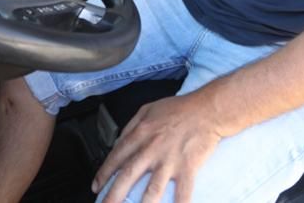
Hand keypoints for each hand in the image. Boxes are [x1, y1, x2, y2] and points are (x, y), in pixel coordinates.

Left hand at [93, 93, 222, 202]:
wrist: (207, 110)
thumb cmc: (179, 109)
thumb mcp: (148, 108)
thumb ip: (131, 125)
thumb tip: (119, 141)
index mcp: (141, 133)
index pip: (117, 156)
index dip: (104, 173)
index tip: (96, 186)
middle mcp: (152, 148)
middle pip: (128, 175)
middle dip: (113, 195)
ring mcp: (170, 160)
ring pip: (152, 188)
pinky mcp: (187, 167)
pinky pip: (182, 192)